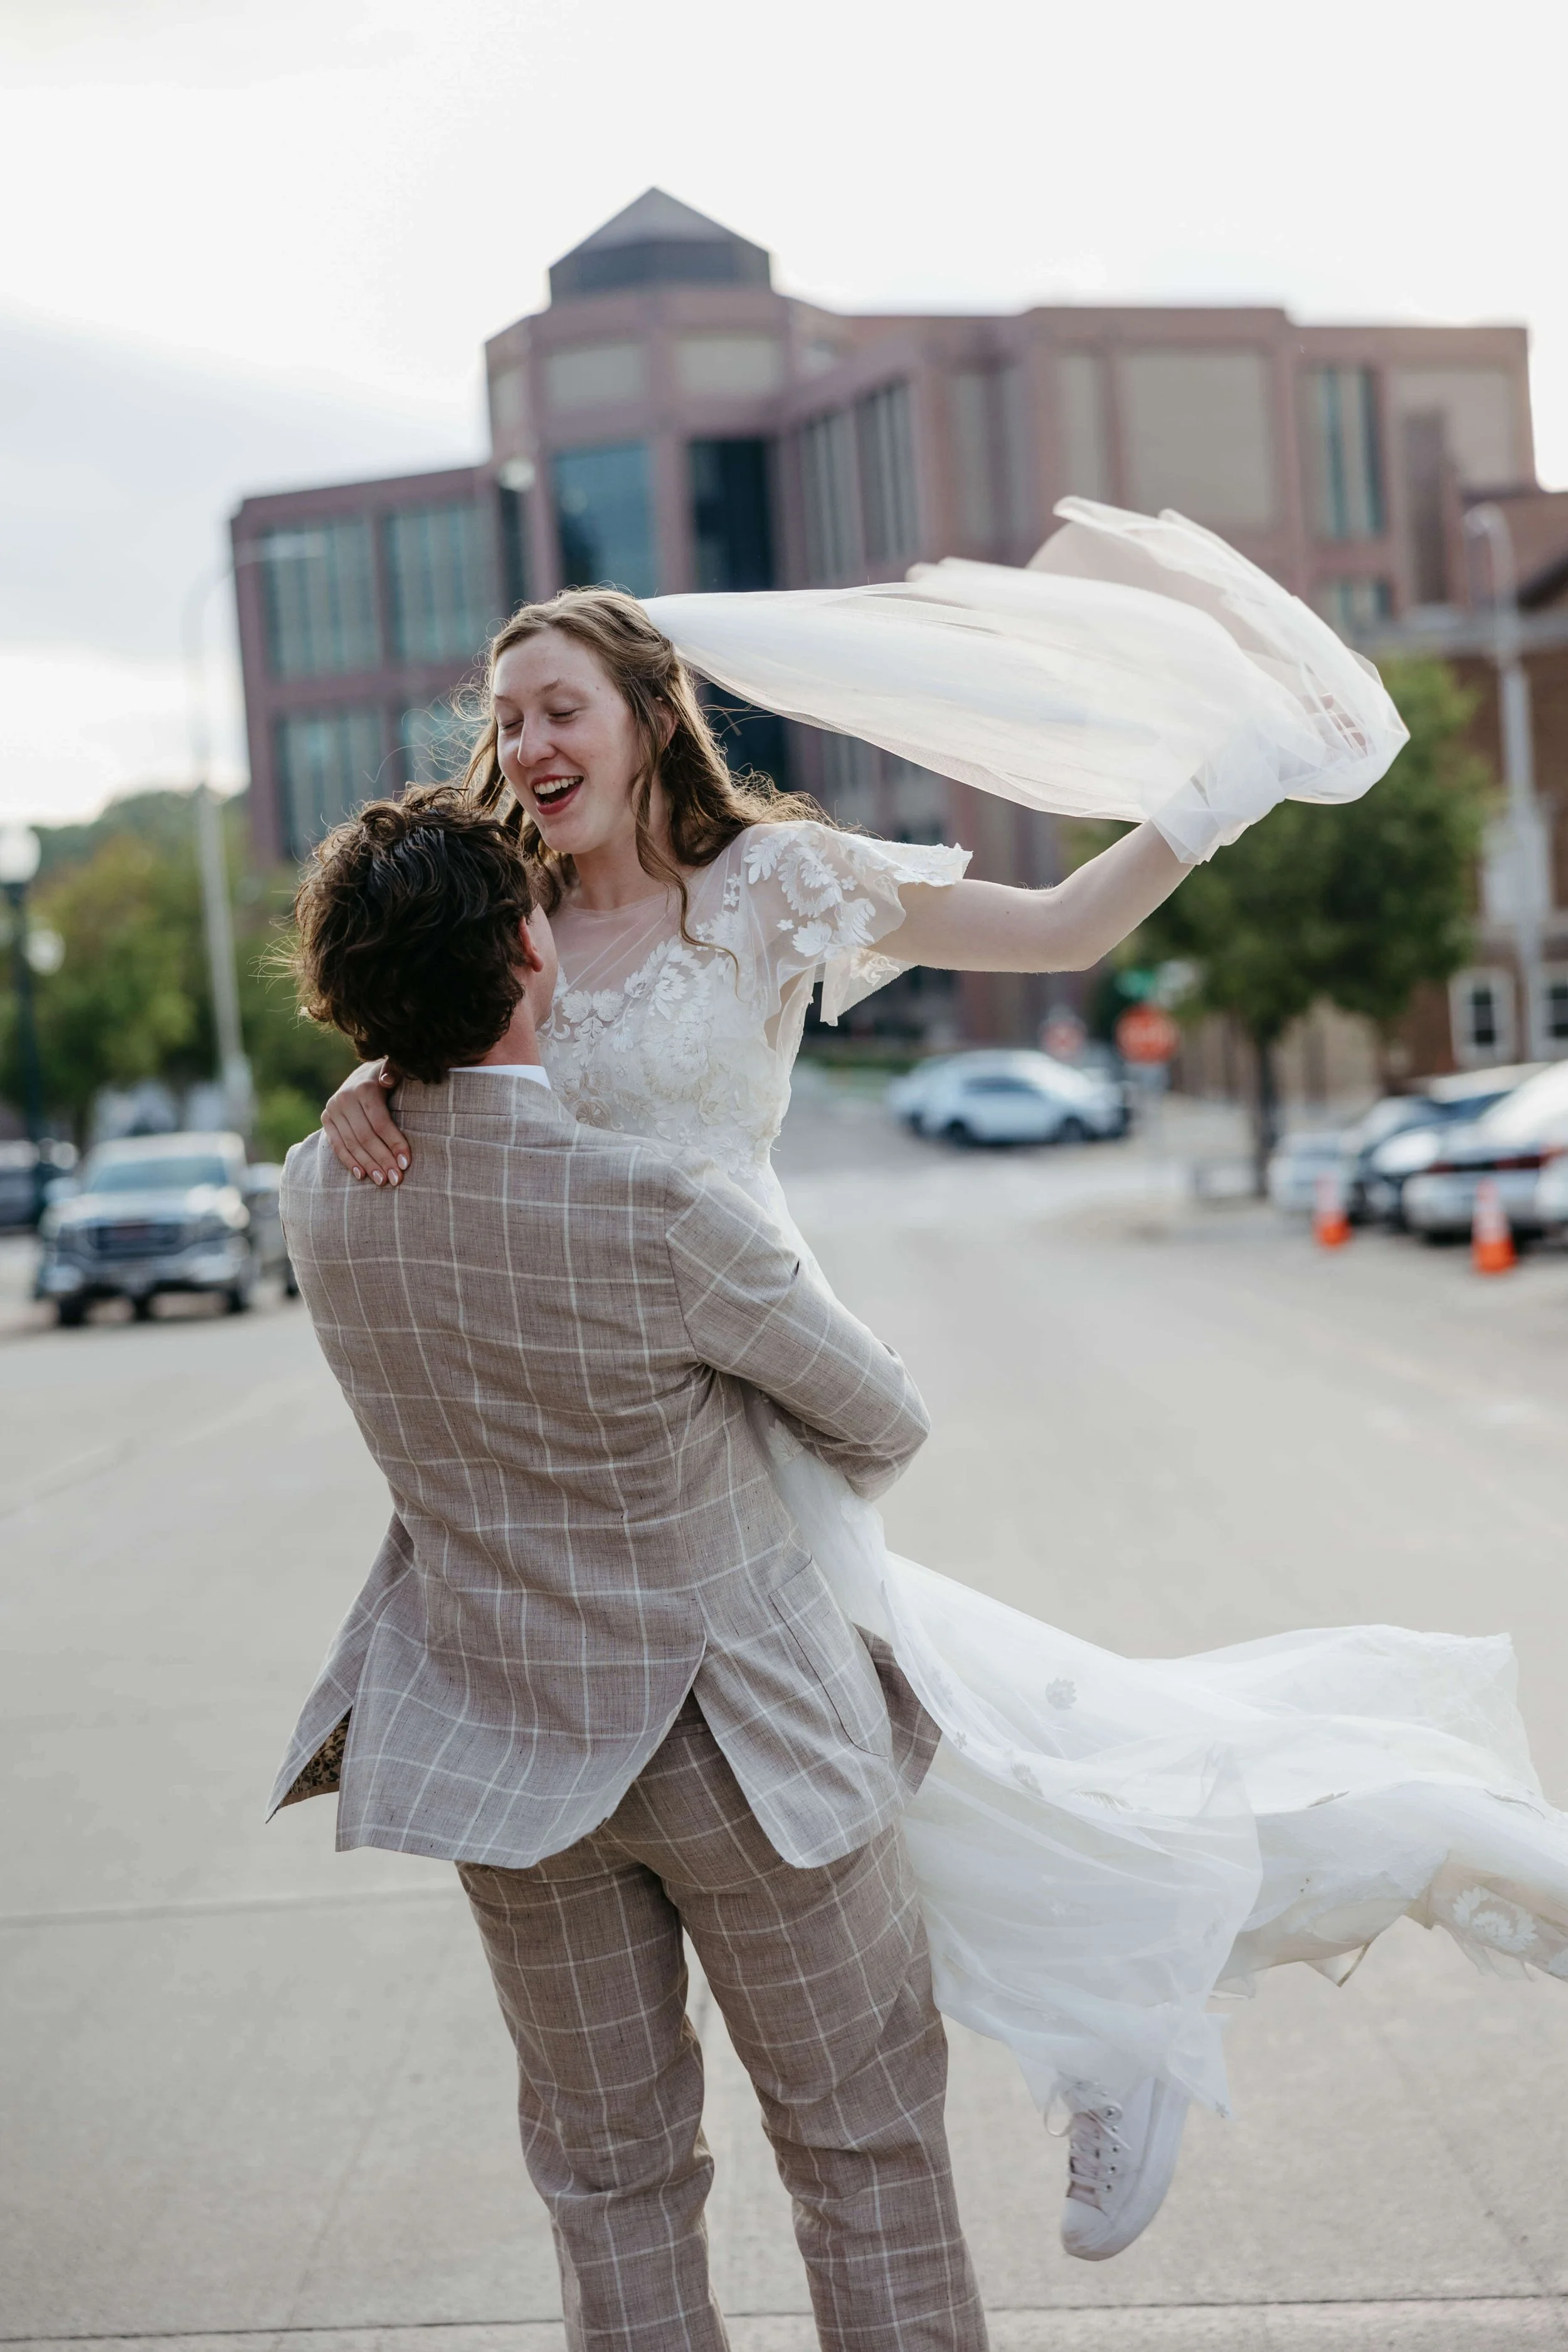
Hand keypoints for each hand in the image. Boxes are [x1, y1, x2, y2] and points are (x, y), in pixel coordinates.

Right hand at [321, 1060, 409, 1184]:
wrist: (362, 1075)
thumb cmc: (387, 1078)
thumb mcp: (394, 1072)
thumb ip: (393, 1072)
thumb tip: (387, 1080)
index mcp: (363, 1087)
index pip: (380, 1122)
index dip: (394, 1143)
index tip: (406, 1163)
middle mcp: (344, 1098)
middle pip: (365, 1136)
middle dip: (383, 1160)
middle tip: (396, 1179)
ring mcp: (332, 1109)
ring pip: (352, 1144)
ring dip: (368, 1165)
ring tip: (383, 1181)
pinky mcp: (325, 1119)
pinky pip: (337, 1145)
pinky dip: (350, 1162)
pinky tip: (362, 1176)